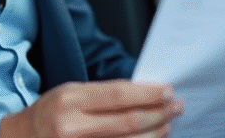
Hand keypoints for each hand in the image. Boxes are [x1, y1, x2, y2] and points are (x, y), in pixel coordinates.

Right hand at [0, 80, 183, 137]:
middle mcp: (72, 126)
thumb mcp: (70, 93)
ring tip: (167, 126)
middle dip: (158, 114)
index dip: (148, 94)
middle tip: (175, 108)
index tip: (167, 91)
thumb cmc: (48, 114)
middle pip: (128, 122)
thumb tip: (143, 94)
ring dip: (154, 135)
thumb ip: (102, 95)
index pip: (119, 95)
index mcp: (70, 100)